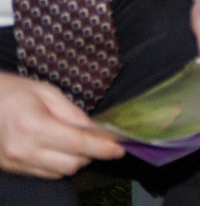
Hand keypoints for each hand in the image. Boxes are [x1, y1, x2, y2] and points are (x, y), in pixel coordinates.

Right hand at [0, 71, 124, 178]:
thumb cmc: (15, 91)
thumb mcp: (48, 92)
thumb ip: (73, 113)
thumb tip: (96, 130)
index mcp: (34, 126)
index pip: (78, 144)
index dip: (102, 148)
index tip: (120, 148)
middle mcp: (24, 150)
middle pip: (72, 164)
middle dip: (92, 153)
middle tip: (100, 140)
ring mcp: (16, 162)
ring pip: (60, 172)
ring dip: (76, 160)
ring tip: (78, 142)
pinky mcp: (12, 168)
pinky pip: (45, 173)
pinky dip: (59, 164)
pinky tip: (61, 148)